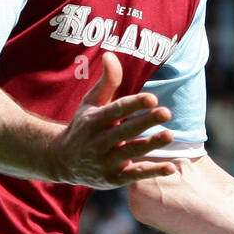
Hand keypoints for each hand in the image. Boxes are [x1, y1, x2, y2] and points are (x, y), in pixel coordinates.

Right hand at [49, 52, 179, 188]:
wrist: (62, 161)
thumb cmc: (83, 126)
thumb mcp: (90, 103)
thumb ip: (106, 81)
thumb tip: (111, 54)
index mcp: (94, 121)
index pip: (116, 110)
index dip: (134, 104)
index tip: (152, 97)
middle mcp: (98, 142)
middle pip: (125, 131)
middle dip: (146, 122)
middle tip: (166, 112)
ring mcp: (106, 162)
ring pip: (131, 153)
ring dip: (151, 145)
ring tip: (170, 135)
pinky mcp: (114, 179)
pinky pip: (135, 175)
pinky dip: (153, 172)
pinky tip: (171, 167)